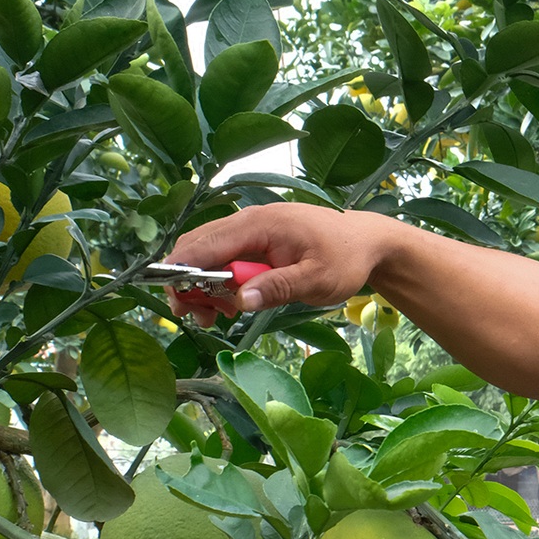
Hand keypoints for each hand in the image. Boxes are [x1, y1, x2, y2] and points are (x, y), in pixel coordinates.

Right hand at [164, 202, 390, 322]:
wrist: (367, 242)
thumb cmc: (345, 258)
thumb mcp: (317, 279)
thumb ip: (279, 287)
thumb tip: (241, 299)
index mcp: (260, 225)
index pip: (207, 244)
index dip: (183, 269)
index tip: (172, 295)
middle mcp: (248, 222)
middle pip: (199, 247)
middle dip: (188, 281)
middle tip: (193, 315)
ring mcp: (251, 230)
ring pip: (209, 254)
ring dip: (203, 285)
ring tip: (213, 316)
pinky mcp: (256, 242)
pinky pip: (226, 258)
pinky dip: (220, 282)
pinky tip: (231, 304)